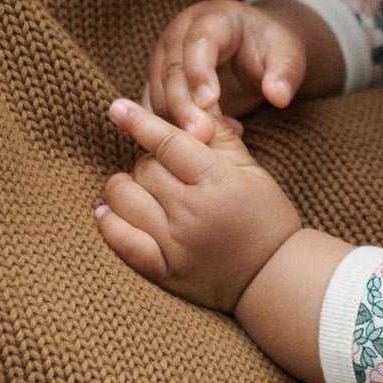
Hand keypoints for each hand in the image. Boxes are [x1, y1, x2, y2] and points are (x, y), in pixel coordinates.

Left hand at [97, 98, 301, 311]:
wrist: (274, 277)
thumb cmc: (267, 217)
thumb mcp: (253, 171)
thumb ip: (221, 139)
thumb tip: (196, 106)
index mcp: (217, 182)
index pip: (168, 143)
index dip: (140, 122)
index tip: (117, 107)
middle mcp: (191, 212)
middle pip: (144, 168)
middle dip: (150, 160)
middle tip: (168, 167)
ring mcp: (173, 244)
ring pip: (124, 200)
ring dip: (125, 186)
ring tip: (141, 187)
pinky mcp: (161, 271)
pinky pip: (119, 241)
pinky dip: (109, 223)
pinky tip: (108, 211)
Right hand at [143, 0, 310, 137]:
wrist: (256, 49)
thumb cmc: (271, 48)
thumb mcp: (288, 54)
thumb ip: (285, 73)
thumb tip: (279, 97)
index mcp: (213, 17)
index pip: (198, 41)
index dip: (200, 72)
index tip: (210, 103)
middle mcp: (180, 33)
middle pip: (172, 69)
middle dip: (184, 104)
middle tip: (202, 135)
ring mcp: (164, 56)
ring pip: (157, 91)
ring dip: (176, 119)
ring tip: (209, 140)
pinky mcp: (158, 81)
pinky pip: (152, 106)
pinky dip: (169, 127)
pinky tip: (197, 142)